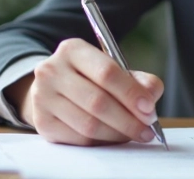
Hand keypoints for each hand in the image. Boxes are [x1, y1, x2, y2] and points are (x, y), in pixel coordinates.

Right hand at [4, 38, 163, 145]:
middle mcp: (52, 70)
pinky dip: (102, 142)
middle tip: (146, 129)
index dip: (131, 93)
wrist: (53, 89)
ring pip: (88, 124)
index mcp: (73, 50)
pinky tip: (113, 137)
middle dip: (128, 119)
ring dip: (117, 133)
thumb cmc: (89, 78)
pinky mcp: (42, 123)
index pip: (106, 72)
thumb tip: (151, 95)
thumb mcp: (113, 69)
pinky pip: (78, 139)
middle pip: (97, 101)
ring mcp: (42, 97)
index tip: (149, 109)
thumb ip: (138, 79)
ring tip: (134, 134)